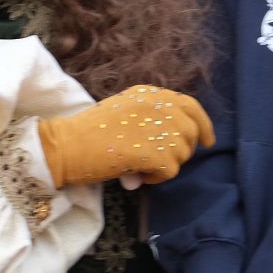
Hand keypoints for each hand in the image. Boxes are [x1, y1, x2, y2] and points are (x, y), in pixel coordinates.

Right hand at [36, 85, 214, 188]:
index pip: (190, 107)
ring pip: (182, 154)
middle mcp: (160, 106)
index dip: (202, 125)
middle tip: (160, 163)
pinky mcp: (158, 152)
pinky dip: (155, 178)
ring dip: (164, 165)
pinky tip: (135, 174)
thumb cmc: (86, 132)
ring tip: (137, 167)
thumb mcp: (121, 112)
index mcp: (150, 94)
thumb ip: (149, 122)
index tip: (207, 141)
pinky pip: (170, 171)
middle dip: (180, 151)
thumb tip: (172, 148)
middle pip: (191, 132)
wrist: (66, 145)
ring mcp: (161, 128)